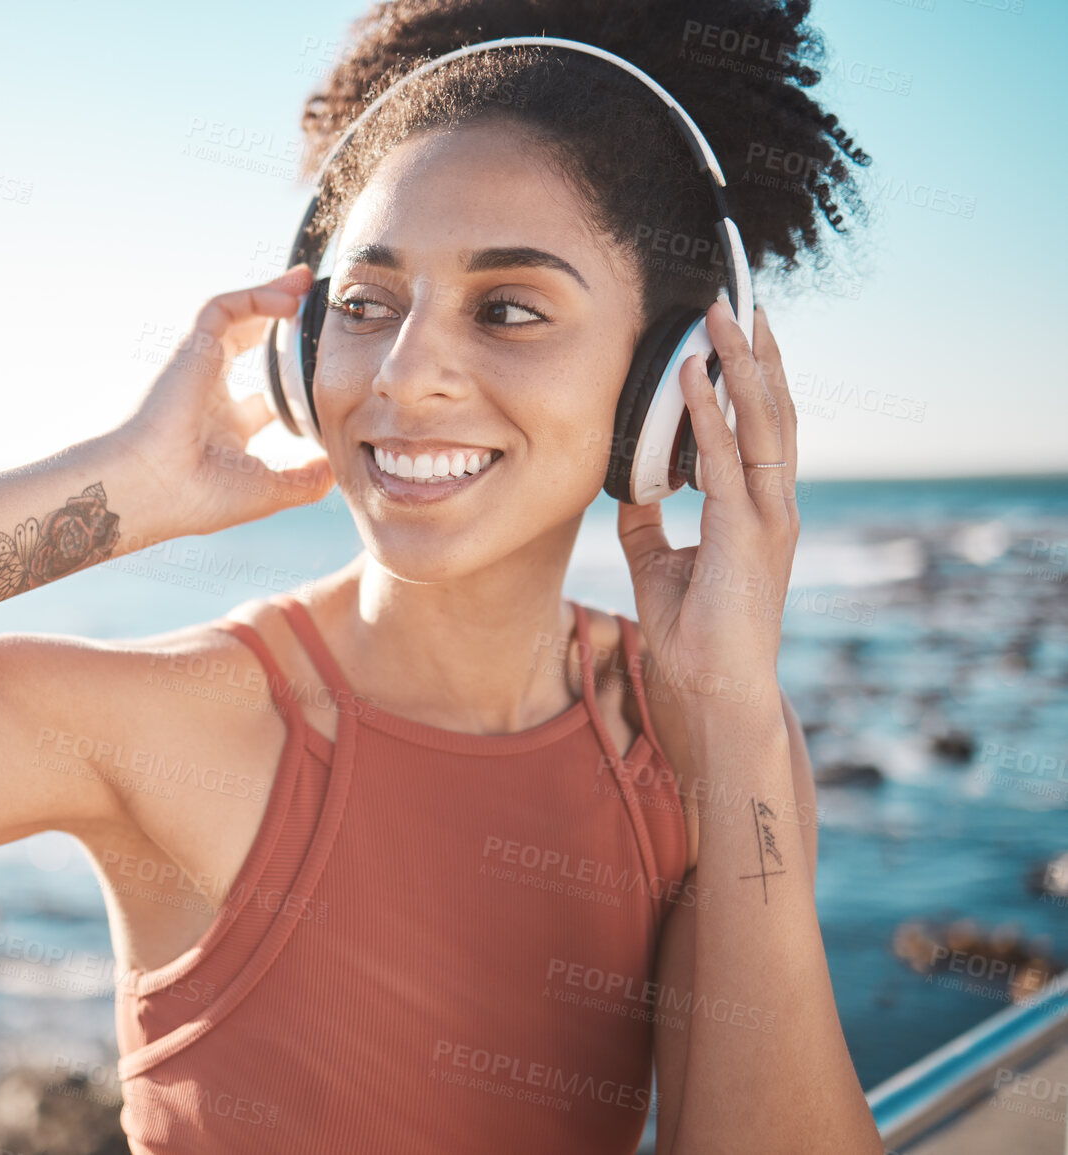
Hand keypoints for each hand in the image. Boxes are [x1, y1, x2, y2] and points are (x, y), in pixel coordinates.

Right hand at [108, 265, 336, 539]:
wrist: (151, 485)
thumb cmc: (198, 497)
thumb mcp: (267, 493)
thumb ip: (306, 481)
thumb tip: (337, 467)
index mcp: (224, 433)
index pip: (259, 404)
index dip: (288, 390)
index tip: (318, 380)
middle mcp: (210, 397)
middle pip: (245, 348)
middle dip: (276, 326)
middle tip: (310, 308)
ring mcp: (199, 369)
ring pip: (235, 318)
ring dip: (270, 297)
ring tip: (304, 283)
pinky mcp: (192, 347)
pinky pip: (225, 308)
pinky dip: (256, 297)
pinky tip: (290, 300)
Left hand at [615, 301, 799, 708]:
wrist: (711, 692)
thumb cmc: (692, 633)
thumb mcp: (658, 561)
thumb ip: (649, 519)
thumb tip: (629, 484)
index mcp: (755, 506)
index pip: (757, 422)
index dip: (747, 371)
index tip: (732, 323)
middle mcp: (771, 503)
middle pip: (771, 407)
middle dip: (754, 349)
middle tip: (734, 293)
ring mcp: (767, 518)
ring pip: (762, 421)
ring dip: (740, 363)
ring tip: (721, 313)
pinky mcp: (749, 537)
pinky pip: (727, 461)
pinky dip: (710, 414)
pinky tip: (693, 375)